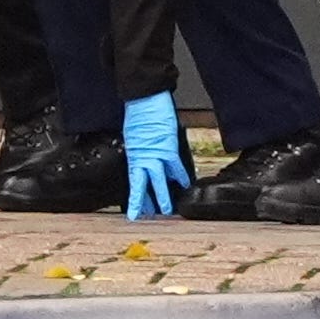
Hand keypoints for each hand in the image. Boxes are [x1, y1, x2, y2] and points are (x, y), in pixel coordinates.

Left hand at [122, 92, 191, 220]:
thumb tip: (143, 161)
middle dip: (145, 203)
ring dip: (163, 196)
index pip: (134, 183)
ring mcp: (155, 155)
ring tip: (166, 211)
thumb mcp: (133, 138)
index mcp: (133, 157)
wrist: (144, 101)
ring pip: (158, 181)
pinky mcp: (168, 148)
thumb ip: (139, 152)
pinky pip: (176, 166)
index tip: (134, 212)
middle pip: (143, 186)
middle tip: (146, 218)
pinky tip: (186, 184)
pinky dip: (181, 175)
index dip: (135, 199)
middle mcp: (142, 159)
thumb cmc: (137, 115)